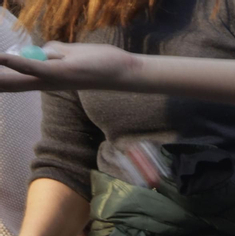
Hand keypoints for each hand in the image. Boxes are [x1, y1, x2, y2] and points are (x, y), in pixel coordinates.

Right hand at [0, 42, 138, 92]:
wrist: (122, 70)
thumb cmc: (95, 62)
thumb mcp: (66, 55)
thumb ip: (47, 54)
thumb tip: (35, 51)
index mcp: (43, 79)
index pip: (10, 81)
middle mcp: (44, 83)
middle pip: (7, 84)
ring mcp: (52, 78)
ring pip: (16, 78)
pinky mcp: (62, 72)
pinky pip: (35, 67)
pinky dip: (17, 62)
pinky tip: (1, 59)